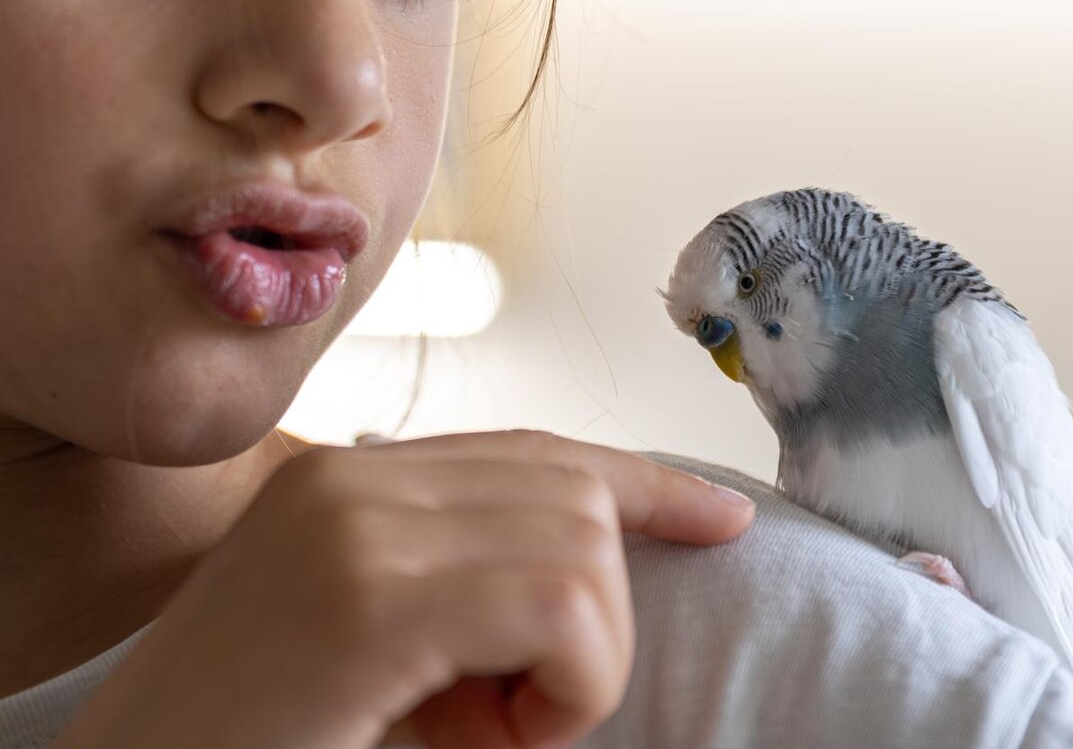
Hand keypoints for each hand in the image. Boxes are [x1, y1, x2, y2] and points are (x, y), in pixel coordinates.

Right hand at [53, 431, 754, 748]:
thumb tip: (591, 583)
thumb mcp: (367, 640)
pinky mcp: (370, 603)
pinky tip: (496, 742)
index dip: (642, 482)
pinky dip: (570, 690)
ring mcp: (355, 530)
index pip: (536, 452)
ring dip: (579, 666)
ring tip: (488, 735)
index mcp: (342, 479)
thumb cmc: (252, 739)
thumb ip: (456, 584)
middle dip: (592, 617)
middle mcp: (348, 481)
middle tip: (509, 717)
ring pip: (584, 551)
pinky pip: (561, 610)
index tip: (720, 516)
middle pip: (576, 497)